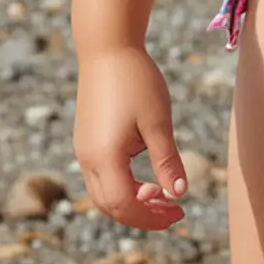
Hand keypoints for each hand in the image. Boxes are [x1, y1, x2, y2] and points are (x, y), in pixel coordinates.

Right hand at [74, 45, 188, 229]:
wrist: (107, 47)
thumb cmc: (136, 81)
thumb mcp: (158, 122)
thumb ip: (167, 161)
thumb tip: (179, 194)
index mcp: (106, 158)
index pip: (126, 206)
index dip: (153, 217)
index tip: (179, 213)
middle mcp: (88, 159)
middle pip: (111, 207)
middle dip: (142, 215)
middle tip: (173, 210)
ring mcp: (83, 149)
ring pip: (102, 194)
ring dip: (130, 202)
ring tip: (160, 194)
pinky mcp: (85, 139)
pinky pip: (99, 177)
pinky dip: (120, 187)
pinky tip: (143, 177)